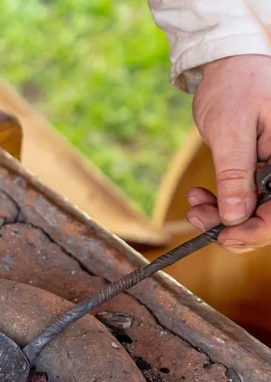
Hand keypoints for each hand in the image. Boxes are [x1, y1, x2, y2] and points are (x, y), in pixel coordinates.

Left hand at [187, 55, 270, 252]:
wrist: (228, 66)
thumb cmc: (234, 87)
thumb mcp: (230, 131)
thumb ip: (235, 175)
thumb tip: (235, 217)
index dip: (255, 231)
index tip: (223, 237)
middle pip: (269, 218)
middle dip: (233, 226)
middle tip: (198, 218)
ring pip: (255, 214)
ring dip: (222, 218)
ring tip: (195, 205)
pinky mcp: (263, 175)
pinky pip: (247, 202)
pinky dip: (222, 206)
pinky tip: (201, 199)